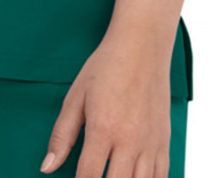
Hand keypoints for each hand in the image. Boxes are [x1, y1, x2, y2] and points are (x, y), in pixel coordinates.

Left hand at [39, 27, 172, 177]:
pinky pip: (161, 177)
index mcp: (104, 128)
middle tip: (93, 177)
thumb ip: (62, 134)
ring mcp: (150, 143)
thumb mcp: (76, 96)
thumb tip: (47, 167)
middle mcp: (130, 140)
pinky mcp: (164, 141)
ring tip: (112, 176)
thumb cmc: (106, 67)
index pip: (88, 177)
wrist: (142, 45)